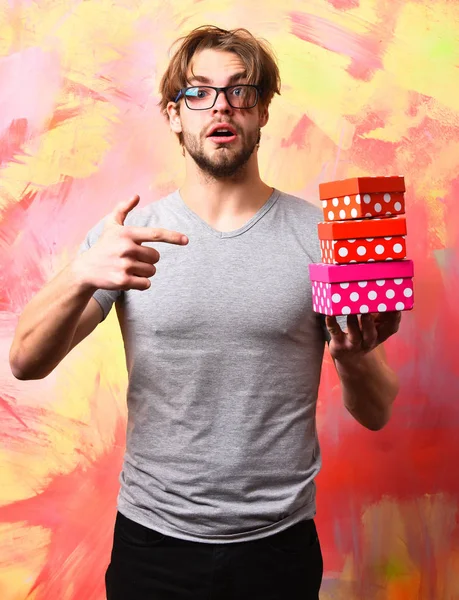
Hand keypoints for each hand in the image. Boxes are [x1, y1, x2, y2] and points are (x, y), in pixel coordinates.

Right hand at [74, 195, 188, 291]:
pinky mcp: (123, 281)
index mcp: (127, 233)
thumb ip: (123, 210)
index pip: (155, 234)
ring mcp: (124, 265)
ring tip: (128, 269)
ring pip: (151, 271)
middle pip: (156, 257)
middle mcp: (126, 248)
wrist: (85, 269)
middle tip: (132, 260)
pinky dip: (141, 284)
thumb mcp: (111, 226)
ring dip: (143, 272)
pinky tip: (128, 279)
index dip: (173, 237)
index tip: (186, 240)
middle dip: (148, 260)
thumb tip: (136, 196)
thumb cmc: (103, 246)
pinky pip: (146, 284)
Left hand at [325, 311, 400, 362]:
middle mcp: (368, 342)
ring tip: (350, 310)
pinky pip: (335, 333)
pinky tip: (329, 315)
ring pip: (354, 335)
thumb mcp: (374, 327)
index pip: (391, 329)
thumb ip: (379, 314)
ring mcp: (353, 344)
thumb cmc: (362, 335)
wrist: (349, 357)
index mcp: (379, 335)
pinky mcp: (339, 344)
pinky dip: (332, 324)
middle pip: (371, 334)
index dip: (395, 319)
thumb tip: (382, 292)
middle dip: (369, 323)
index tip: (395, 307)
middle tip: (367, 311)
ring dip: (352, 322)